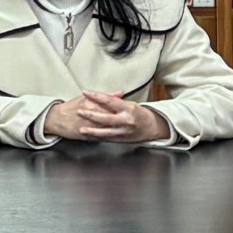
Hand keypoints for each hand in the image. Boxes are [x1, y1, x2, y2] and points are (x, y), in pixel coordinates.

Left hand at [43, 91, 165, 143]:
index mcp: (128, 108)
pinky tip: (89, 137)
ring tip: (81, 130)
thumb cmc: (142, 114)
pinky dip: (97, 138)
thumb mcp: (131, 104)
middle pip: (106, 118)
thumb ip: (116, 100)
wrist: (153, 128)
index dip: (96, 96)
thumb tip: (103, 94)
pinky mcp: (121, 140)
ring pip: (105, 132)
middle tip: (79, 111)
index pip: (110, 100)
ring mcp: (123, 132)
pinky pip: (107, 139)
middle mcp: (126, 120)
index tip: (86, 92)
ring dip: (92, 131)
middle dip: (91, 115)